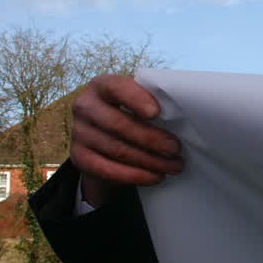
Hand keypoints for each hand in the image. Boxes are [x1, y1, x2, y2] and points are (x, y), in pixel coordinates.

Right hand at [70, 74, 183, 204]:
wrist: (103, 136)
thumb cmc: (132, 112)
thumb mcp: (139, 100)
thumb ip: (153, 100)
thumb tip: (184, 111)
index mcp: (102, 85)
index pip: (116, 87)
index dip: (136, 99)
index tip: (157, 113)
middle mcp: (84, 107)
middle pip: (119, 125)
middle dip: (151, 139)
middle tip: (176, 149)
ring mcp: (78, 133)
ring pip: (117, 150)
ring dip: (150, 161)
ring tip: (174, 166)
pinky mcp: (79, 157)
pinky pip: (107, 170)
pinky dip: (135, 176)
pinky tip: (156, 177)